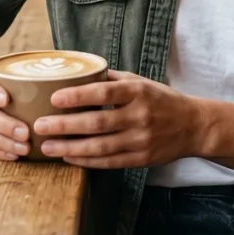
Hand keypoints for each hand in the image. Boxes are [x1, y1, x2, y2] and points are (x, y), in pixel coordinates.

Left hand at [33, 71, 202, 168]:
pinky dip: (86, 161)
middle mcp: (140, 116)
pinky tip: (69, 157)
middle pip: (97, 123)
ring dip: (70, 147)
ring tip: (47, 146)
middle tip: (40, 125)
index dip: (78, 96)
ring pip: (99, 147)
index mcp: (138, 92)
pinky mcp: (141, 159)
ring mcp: (141, 140)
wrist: (193, 126)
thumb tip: (79, 73)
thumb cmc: (161, 100)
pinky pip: (109, 162)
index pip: (104, 93)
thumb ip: (112, 80)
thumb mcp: (141, 82)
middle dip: (65, 125)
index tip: (54, 98)